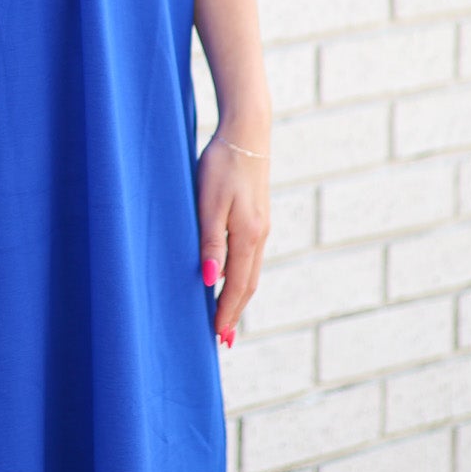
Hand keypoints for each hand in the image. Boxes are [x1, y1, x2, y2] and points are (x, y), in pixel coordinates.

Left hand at [197, 131, 269, 349]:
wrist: (246, 132)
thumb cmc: (221, 164)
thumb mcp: (209, 203)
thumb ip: (211, 242)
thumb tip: (210, 281)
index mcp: (247, 236)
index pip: (237, 285)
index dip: (227, 312)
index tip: (218, 336)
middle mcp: (259, 235)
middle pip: (248, 284)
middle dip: (235, 312)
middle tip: (224, 339)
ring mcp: (261, 226)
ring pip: (251, 272)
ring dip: (239, 297)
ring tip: (227, 318)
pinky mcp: (257, 217)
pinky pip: (251, 257)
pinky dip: (242, 277)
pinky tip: (232, 279)